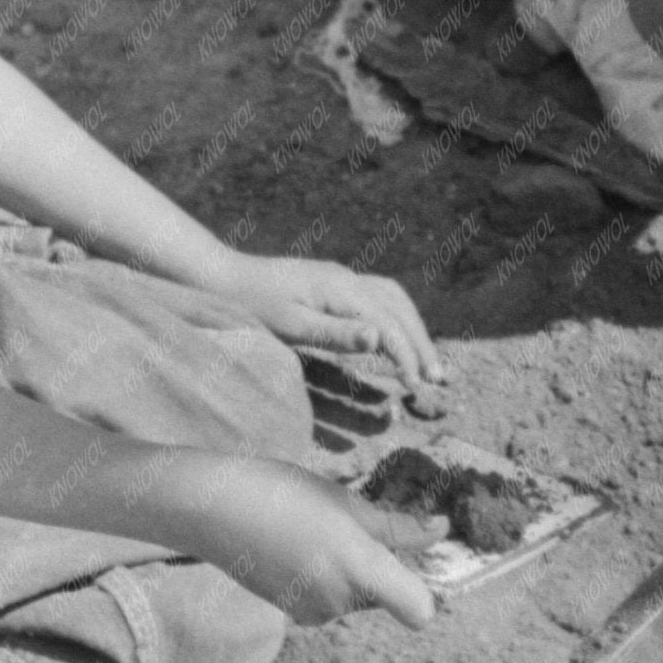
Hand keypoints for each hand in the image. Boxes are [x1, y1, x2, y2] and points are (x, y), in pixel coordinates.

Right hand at [187, 456, 437, 631]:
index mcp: (361, 569)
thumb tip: (440, 531)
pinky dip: (325, 577)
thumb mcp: (347, 502)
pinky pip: (330, 598)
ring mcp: (315, 612)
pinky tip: (297, 546)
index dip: (426, 589)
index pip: (419, 610)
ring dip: (351, 570)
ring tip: (317, 532)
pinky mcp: (294, 614)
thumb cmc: (283, 494)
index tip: (414, 557)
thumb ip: (397, 526)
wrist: (213, 510)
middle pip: (386, 594)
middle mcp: (342, 602)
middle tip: (351, 525)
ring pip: (357, 596)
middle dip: (380, 565)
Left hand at [221, 251, 443, 392]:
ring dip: (414, 328)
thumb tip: (378, 340)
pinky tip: (397, 335)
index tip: (420, 386)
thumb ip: (335, 334)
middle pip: (400, 308)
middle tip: (439, 379)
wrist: (223, 276)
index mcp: (341, 289)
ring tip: (426, 360)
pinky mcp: (334, 280)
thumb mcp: (290, 327)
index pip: (388, 325)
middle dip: (422, 343)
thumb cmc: (252, 307)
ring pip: (394, 298)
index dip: (407, 355)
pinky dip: (398, 316)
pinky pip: (380, 294)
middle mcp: (348, 278)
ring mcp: (342, 276)